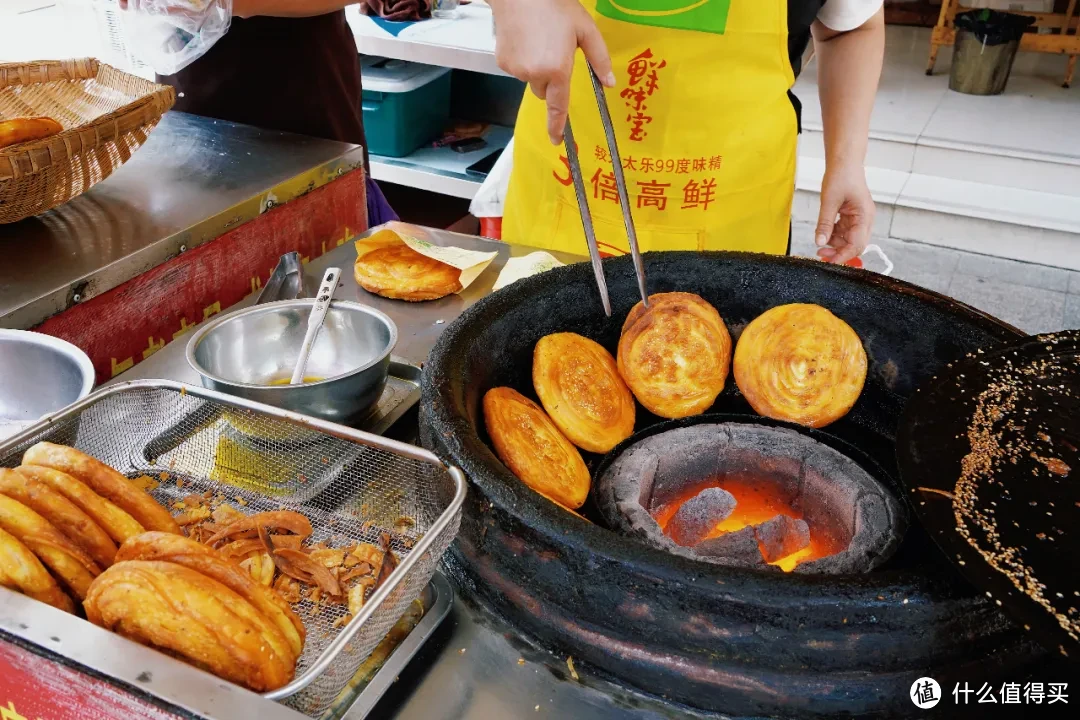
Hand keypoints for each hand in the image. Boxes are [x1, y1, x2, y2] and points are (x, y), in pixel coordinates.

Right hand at [490, 0, 614, 144]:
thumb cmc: (554, 5)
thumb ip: (599, 58)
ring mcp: (516, 70)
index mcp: (557, 69)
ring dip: (537, 67)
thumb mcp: (585, 29)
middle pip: (545, 91)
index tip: (556, 141)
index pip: (558, 107)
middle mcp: (535, 74)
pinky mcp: (502, 62)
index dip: (557, 126)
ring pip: (531, 79)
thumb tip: (609, 83)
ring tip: (539, 39)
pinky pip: (517, 69)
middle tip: (555, 50)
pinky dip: (523, 59)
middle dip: (551, 79)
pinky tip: (525, 38)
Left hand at [815, 165, 873, 263]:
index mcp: (865, 216)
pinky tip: (824, 231)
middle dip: (838, 252)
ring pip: (847, 240)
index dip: (843, 256)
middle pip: (854, 245)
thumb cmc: (841, 176)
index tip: (829, 262)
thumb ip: (825, 223)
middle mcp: (865, 220)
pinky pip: (843, 232)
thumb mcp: (829, 201)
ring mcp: (858, 219)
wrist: (844, 162)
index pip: (857, 244)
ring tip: (820, 241)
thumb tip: (819, 242)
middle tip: (820, 254)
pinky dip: (833, 235)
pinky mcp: (851, 217)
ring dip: (834, 244)